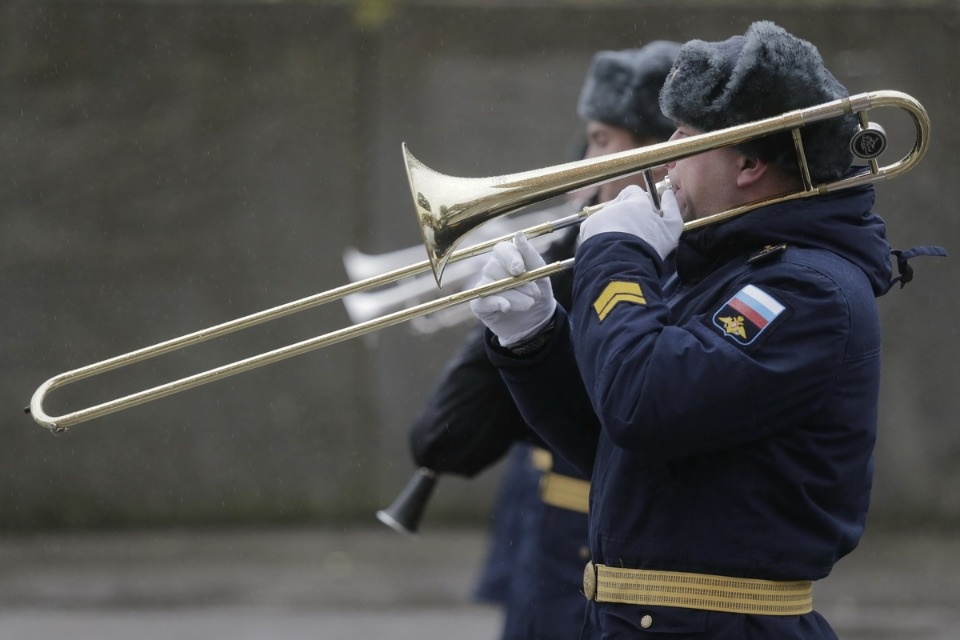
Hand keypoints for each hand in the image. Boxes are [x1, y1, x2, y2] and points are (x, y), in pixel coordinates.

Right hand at [470, 232, 556, 346]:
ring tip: (529, 304)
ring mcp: (484, 286)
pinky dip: (495, 303)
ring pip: (491, 286)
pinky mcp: (479, 305)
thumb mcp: (542, 275)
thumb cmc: (538, 294)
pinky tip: (506, 308)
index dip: (510, 258)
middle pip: (495, 268)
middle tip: (534, 293)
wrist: (536, 322)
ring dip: (513, 296)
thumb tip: (519, 234)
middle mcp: (492, 269)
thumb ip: (531, 256)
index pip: (501, 249)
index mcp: (507, 257)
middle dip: (518, 283)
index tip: (519, 269)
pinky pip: (481, 301)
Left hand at [578, 184, 682, 259]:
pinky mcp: (587, 228)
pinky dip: (598, 236)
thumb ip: (672, 208)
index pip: (634, 191)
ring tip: (620, 244)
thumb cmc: (649, 247)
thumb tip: (668, 194)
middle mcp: (615, 205)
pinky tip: (607, 247)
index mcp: (635, 202)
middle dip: (625, 216)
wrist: (622, 264)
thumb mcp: (672, 228)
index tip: (642, 214)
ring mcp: (599, 216)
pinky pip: (593, 228)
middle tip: (633, 233)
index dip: (638, 202)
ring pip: (606, 218)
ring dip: (611, 227)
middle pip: (619, 205)